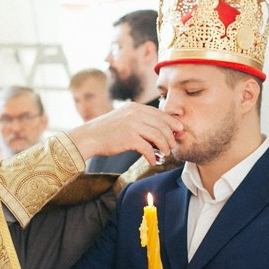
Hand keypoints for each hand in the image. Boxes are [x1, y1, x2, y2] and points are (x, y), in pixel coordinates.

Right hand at [67, 102, 182, 165]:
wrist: (89, 137)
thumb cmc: (106, 131)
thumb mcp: (124, 119)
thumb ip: (140, 121)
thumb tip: (158, 131)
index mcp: (135, 107)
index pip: (159, 113)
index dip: (171, 122)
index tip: (178, 130)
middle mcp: (135, 113)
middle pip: (162, 125)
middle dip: (170, 136)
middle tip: (172, 145)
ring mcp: (132, 125)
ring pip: (158, 136)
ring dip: (164, 147)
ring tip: (165, 153)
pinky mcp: (129, 138)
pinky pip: (148, 148)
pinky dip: (153, 156)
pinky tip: (153, 161)